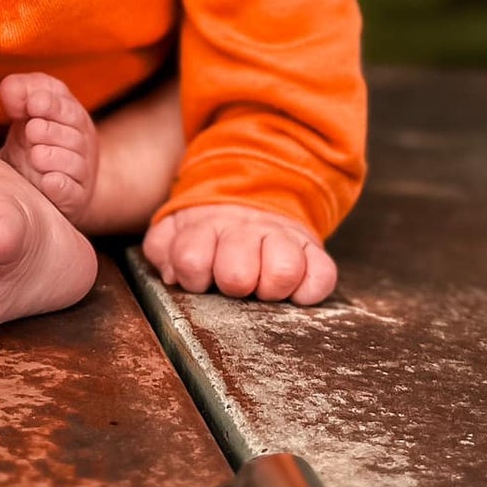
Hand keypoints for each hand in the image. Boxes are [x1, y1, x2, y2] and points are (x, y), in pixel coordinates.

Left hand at [142, 203, 336, 304]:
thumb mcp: (176, 230)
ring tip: (262, 289)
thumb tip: (173, 274)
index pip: (192, 260)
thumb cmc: (209, 230)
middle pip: (236, 274)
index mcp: (206, 227)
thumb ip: (164, 248)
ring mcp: (282, 239)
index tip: (200, 278)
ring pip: (283, 271)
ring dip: (271, 287)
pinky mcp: (313, 250)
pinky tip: (293, 292)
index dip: (193, 276)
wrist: (254, 195)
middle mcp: (246, 232)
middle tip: (234, 283)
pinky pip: (322, 276)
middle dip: (233, 284)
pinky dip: (309, 290)